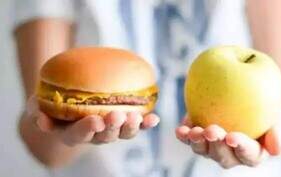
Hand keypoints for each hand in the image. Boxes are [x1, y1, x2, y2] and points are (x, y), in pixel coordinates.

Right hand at [26, 96, 159, 145]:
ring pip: (122, 133)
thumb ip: (38, 111)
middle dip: (112, 127)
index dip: (87, 130)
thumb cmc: (53, 103)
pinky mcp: (123, 122)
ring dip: (131, 127)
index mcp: (72, 133)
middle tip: (117, 116)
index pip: (78, 135)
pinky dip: (146, 124)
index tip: (94, 121)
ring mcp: (110, 130)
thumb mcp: (39, 104)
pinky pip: (136, 125)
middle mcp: (93, 135)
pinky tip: (154, 119)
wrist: (70, 99)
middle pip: (104, 136)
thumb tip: (42, 120)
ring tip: (137, 117)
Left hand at [175, 108, 280, 168]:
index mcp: (252, 153)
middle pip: (223, 156)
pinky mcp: (198, 136)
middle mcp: (231, 154)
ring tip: (194, 131)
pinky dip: (184, 135)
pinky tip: (181, 128)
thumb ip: (276, 131)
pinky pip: (188, 139)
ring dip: (197, 142)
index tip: (232, 137)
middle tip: (211, 131)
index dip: (240, 148)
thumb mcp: (278, 116)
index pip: (248, 155)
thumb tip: (276, 151)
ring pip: (203, 151)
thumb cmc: (265, 108)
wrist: (245, 95)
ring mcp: (212, 147)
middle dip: (216, 145)